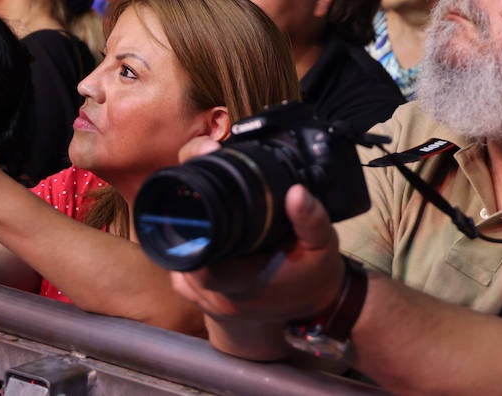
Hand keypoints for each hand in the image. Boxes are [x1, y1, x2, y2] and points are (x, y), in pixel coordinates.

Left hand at [170, 184, 347, 356]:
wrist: (310, 309)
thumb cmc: (314, 275)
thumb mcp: (323, 246)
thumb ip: (312, 219)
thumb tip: (296, 192)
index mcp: (245, 284)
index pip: (201, 261)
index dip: (195, 231)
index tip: (201, 202)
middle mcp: (220, 299)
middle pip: (183, 257)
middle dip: (189, 228)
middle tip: (202, 201)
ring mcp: (207, 303)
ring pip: (179, 265)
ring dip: (185, 241)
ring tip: (201, 216)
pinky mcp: (202, 303)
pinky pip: (181, 275)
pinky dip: (185, 255)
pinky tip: (201, 239)